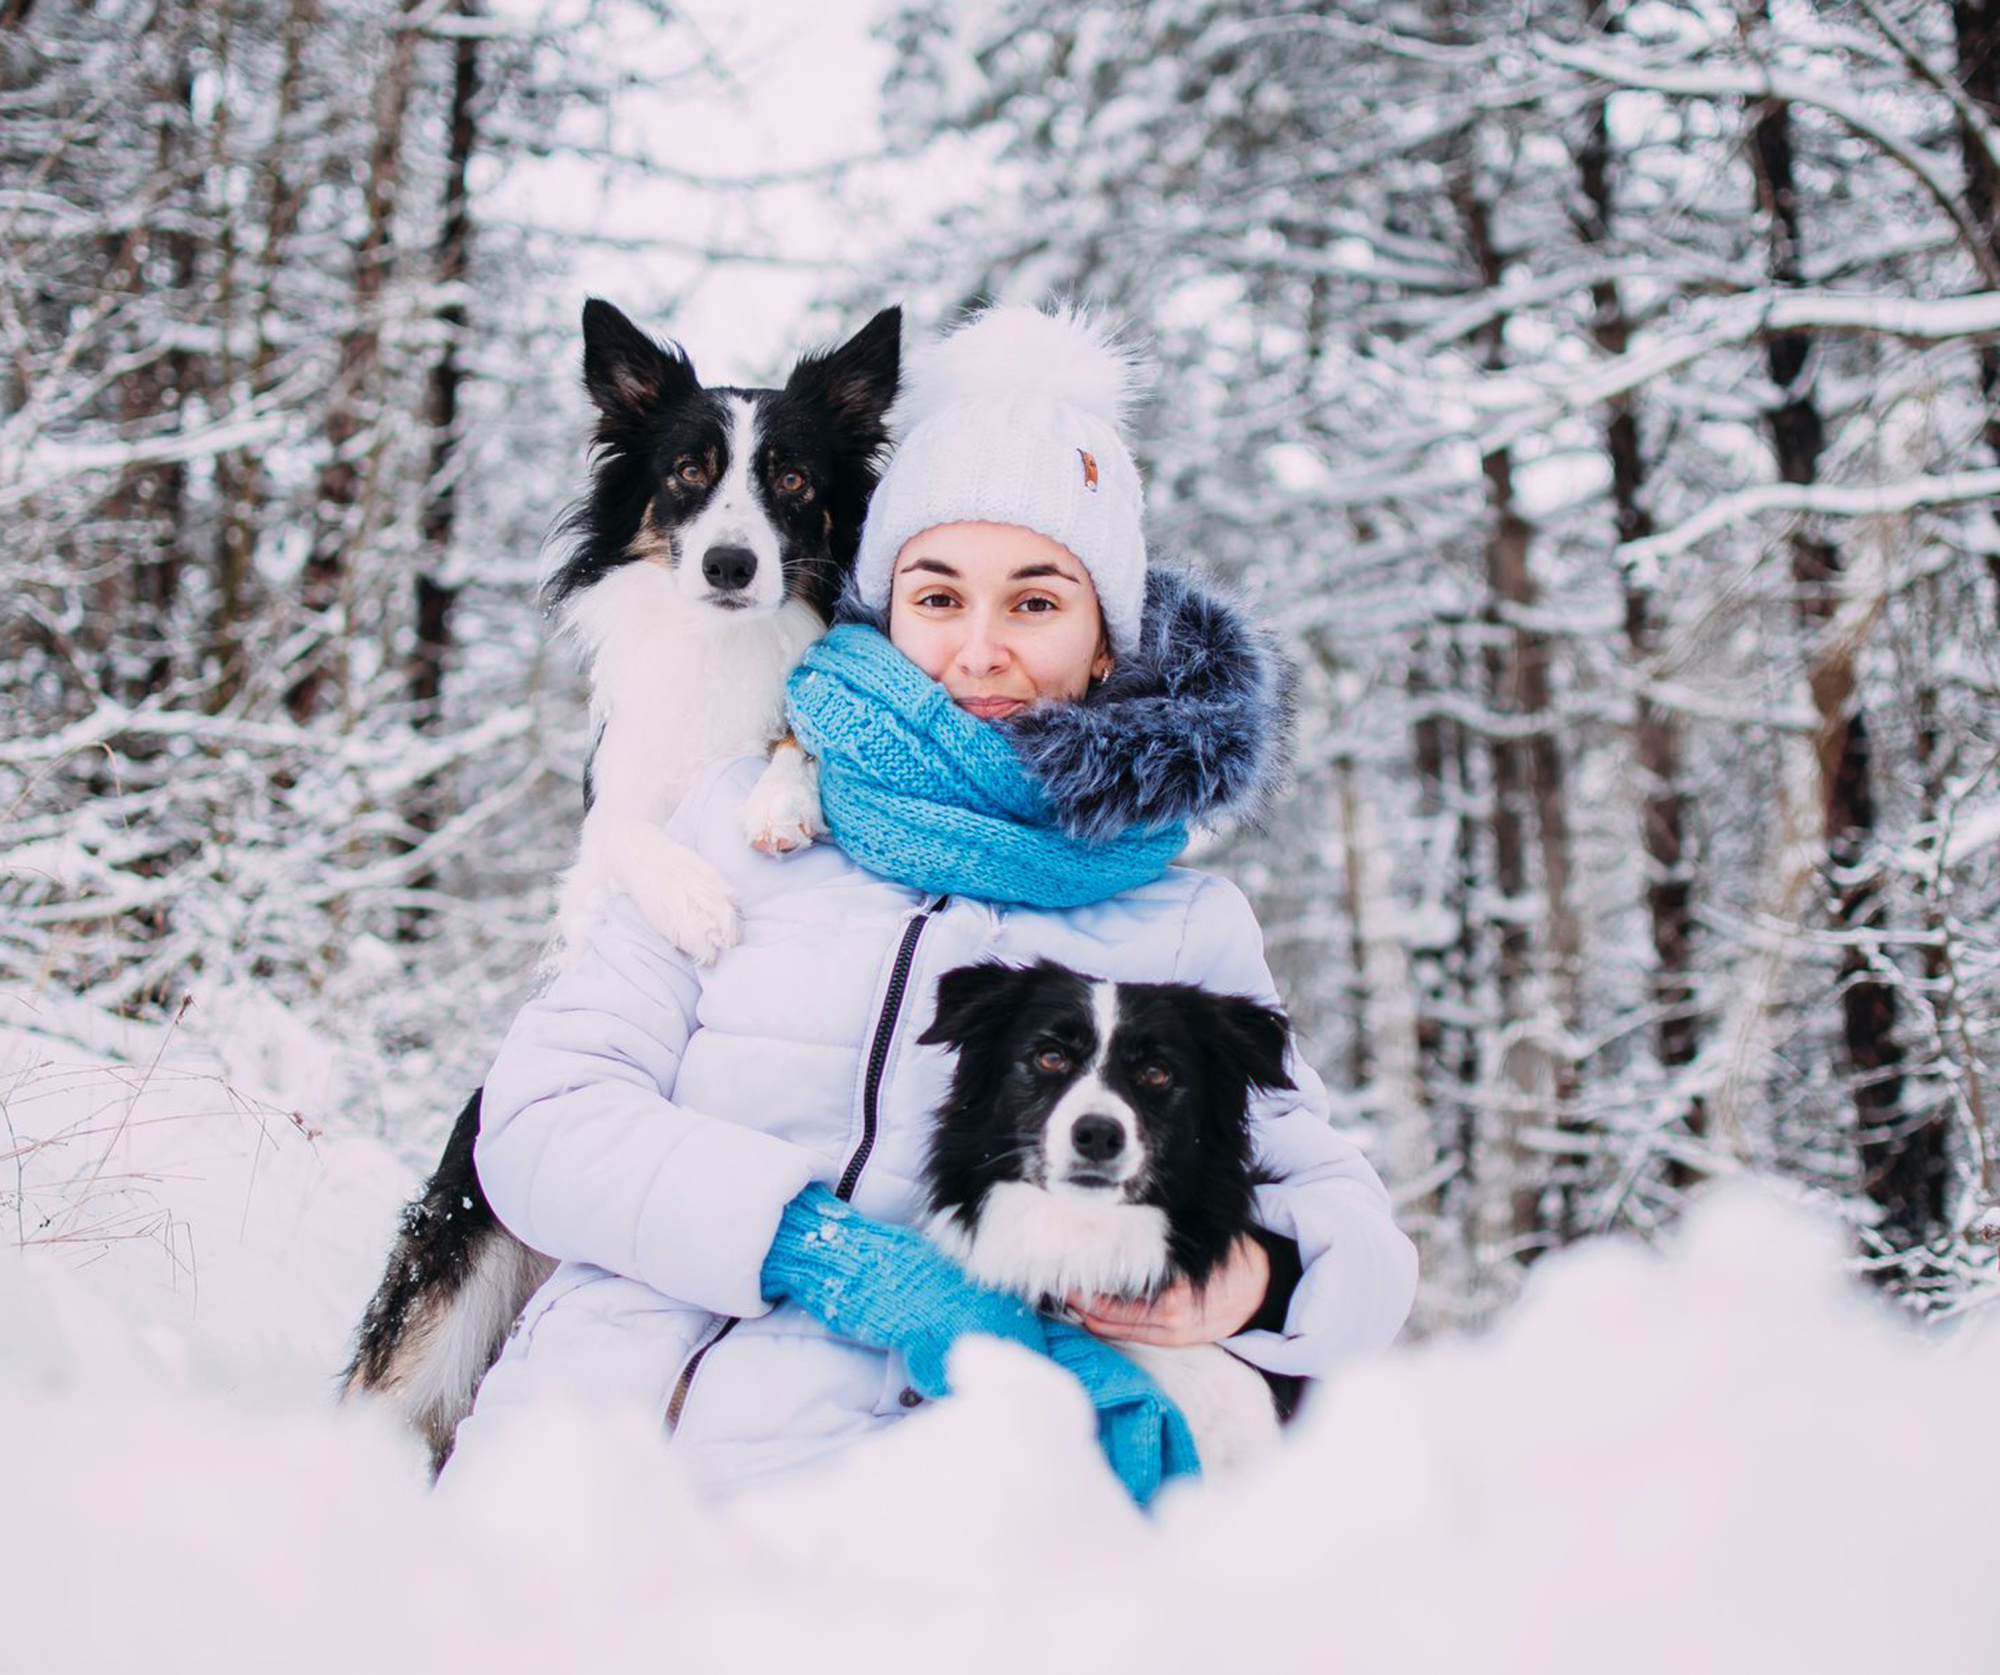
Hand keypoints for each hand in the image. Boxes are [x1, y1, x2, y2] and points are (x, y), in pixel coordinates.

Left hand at [1068, 1233, 1268, 1346]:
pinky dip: (1108, 1323)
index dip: (1082, 1288)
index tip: (1062, 1272)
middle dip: (1078, 1302)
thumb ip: (1158, 1251)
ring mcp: (1170, 1334)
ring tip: (1070, 1295)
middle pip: (1104, 1318)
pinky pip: (1130, 1335)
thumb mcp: (1193, 1251)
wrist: (1260, 1289)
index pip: (1110, 1300)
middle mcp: (1168, 1320)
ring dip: (1089, 1314)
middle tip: (1058, 1284)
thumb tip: (1114, 1239)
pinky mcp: (1174, 1341)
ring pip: (1113, 1330)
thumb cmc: (1224, 1259)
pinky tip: (1095, 1308)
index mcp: (1171, 1297)